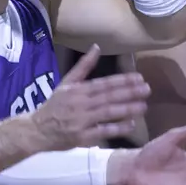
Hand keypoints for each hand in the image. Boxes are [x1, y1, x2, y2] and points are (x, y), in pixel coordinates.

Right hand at [30, 46, 147, 149]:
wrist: (37, 130)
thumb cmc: (55, 106)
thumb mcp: (66, 83)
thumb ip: (83, 66)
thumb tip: (96, 47)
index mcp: (78, 90)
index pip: (103, 84)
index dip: (122, 81)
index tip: (139, 78)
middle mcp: (81, 104)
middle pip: (108, 97)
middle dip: (129, 93)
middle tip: (147, 89)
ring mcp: (82, 121)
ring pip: (107, 113)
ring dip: (127, 109)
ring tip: (144, 106)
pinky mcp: (82, 137)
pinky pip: (102, 132)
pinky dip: (117, 128)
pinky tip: (131, 124)